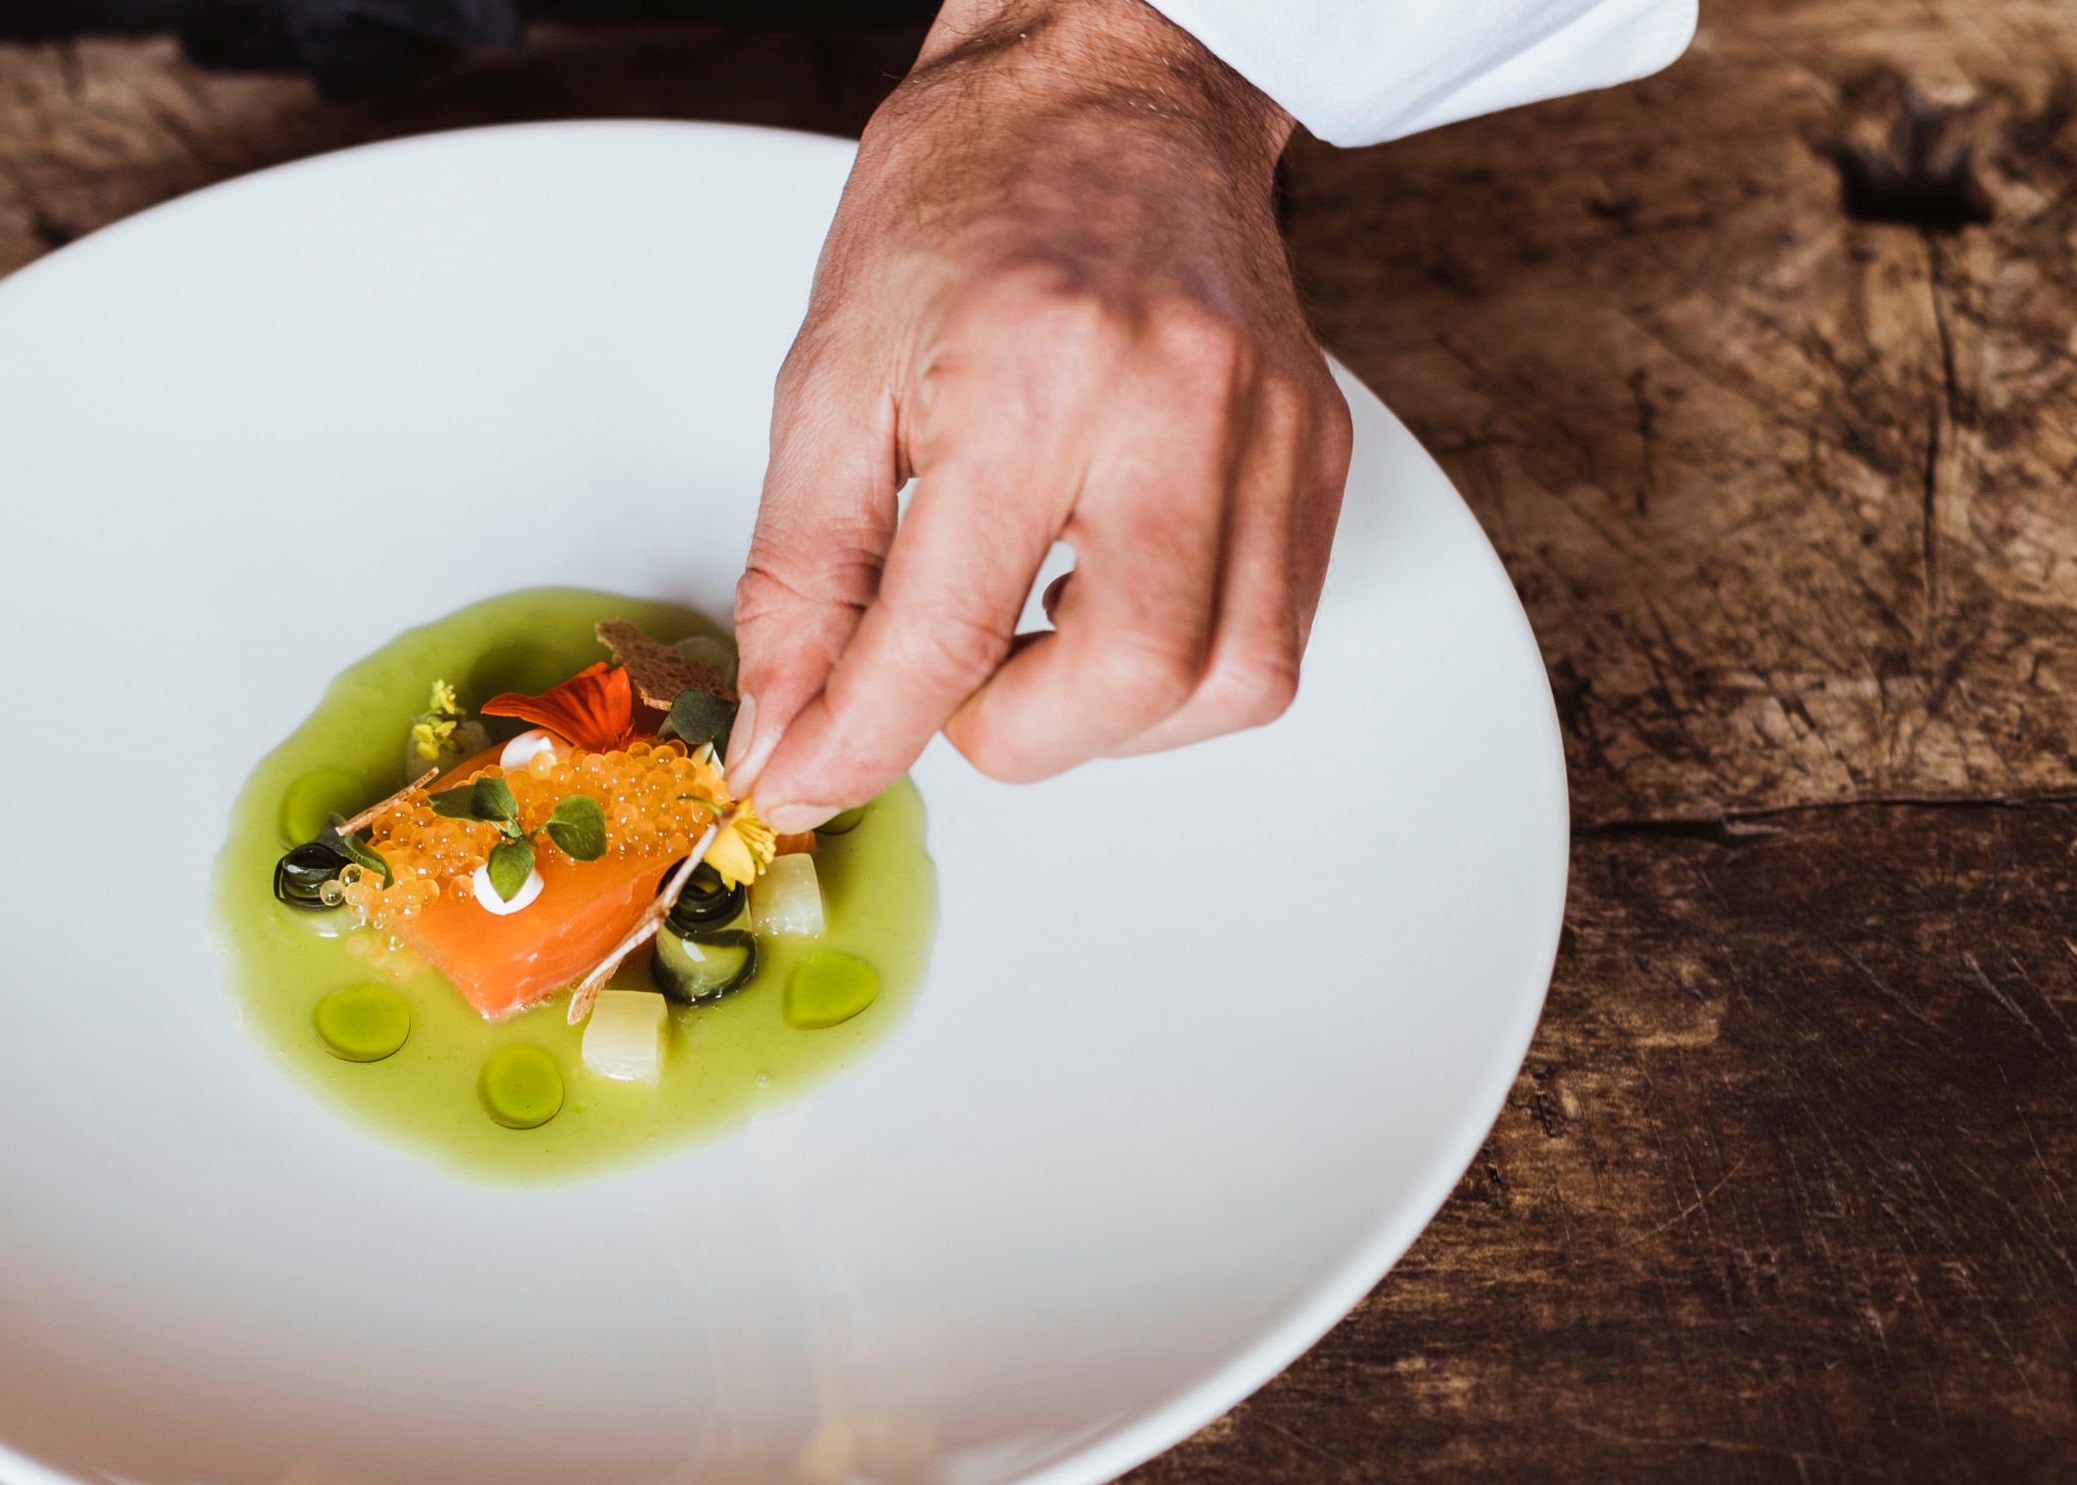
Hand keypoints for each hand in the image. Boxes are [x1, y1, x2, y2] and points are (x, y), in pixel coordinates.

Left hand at [732, 0, 1351, 828]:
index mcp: (1032, 375)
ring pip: (1229, 683)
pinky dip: (1179, 672)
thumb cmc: (965, 203)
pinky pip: (1274, 638)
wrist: (1110, 86)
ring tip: (1024, 642)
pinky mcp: (1316, 449)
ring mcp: (1270, 429)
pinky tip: (1097, 609)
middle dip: (1012, 736)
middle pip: (1129, 682)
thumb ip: (800, 572)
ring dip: (1105, 719)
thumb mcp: (829, 375)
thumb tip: (785, 727)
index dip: (857, 744)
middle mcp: (1177, 404)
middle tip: (941, 683)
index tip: (804, 781)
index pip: (943, 634)